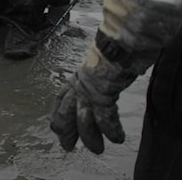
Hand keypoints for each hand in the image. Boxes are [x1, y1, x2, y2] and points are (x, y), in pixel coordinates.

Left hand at [49, 0, 181, 153]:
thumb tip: (114, 66)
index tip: (57, 127)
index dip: (59, 112)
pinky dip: (111, 130)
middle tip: (67, 146)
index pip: (62, 96)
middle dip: (65, 130)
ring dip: (90, 137)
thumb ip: (106, 65)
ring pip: (82, 118)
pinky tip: (118, 138)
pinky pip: (104, 116)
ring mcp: (90, 86)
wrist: (124, 31)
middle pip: (64, 110)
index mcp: (80, 73)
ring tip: (98, 150)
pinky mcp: (104, 90)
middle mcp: (81, 81)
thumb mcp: (108, 57)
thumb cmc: (120, 41)